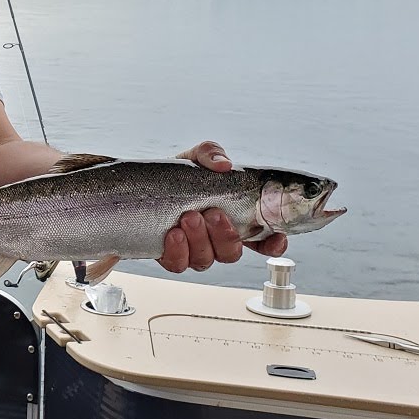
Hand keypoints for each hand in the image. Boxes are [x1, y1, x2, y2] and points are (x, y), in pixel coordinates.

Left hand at [157, 141, 287, 272]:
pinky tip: (174, 233)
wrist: (142, 184)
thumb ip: (212, 153)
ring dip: (200, 239)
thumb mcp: (196, 157)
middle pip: (231, 253)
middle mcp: (216, 239)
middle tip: (212, 213)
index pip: (263, 240)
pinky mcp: (171, 256)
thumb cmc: (178, 174)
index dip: (273, 244)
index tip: (276, 237)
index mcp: (233, 220)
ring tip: (188, 217)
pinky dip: (178, 251)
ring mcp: (194, 250)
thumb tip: (224, 165)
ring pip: (206, 260)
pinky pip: (179, 264)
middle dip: (224, 235)